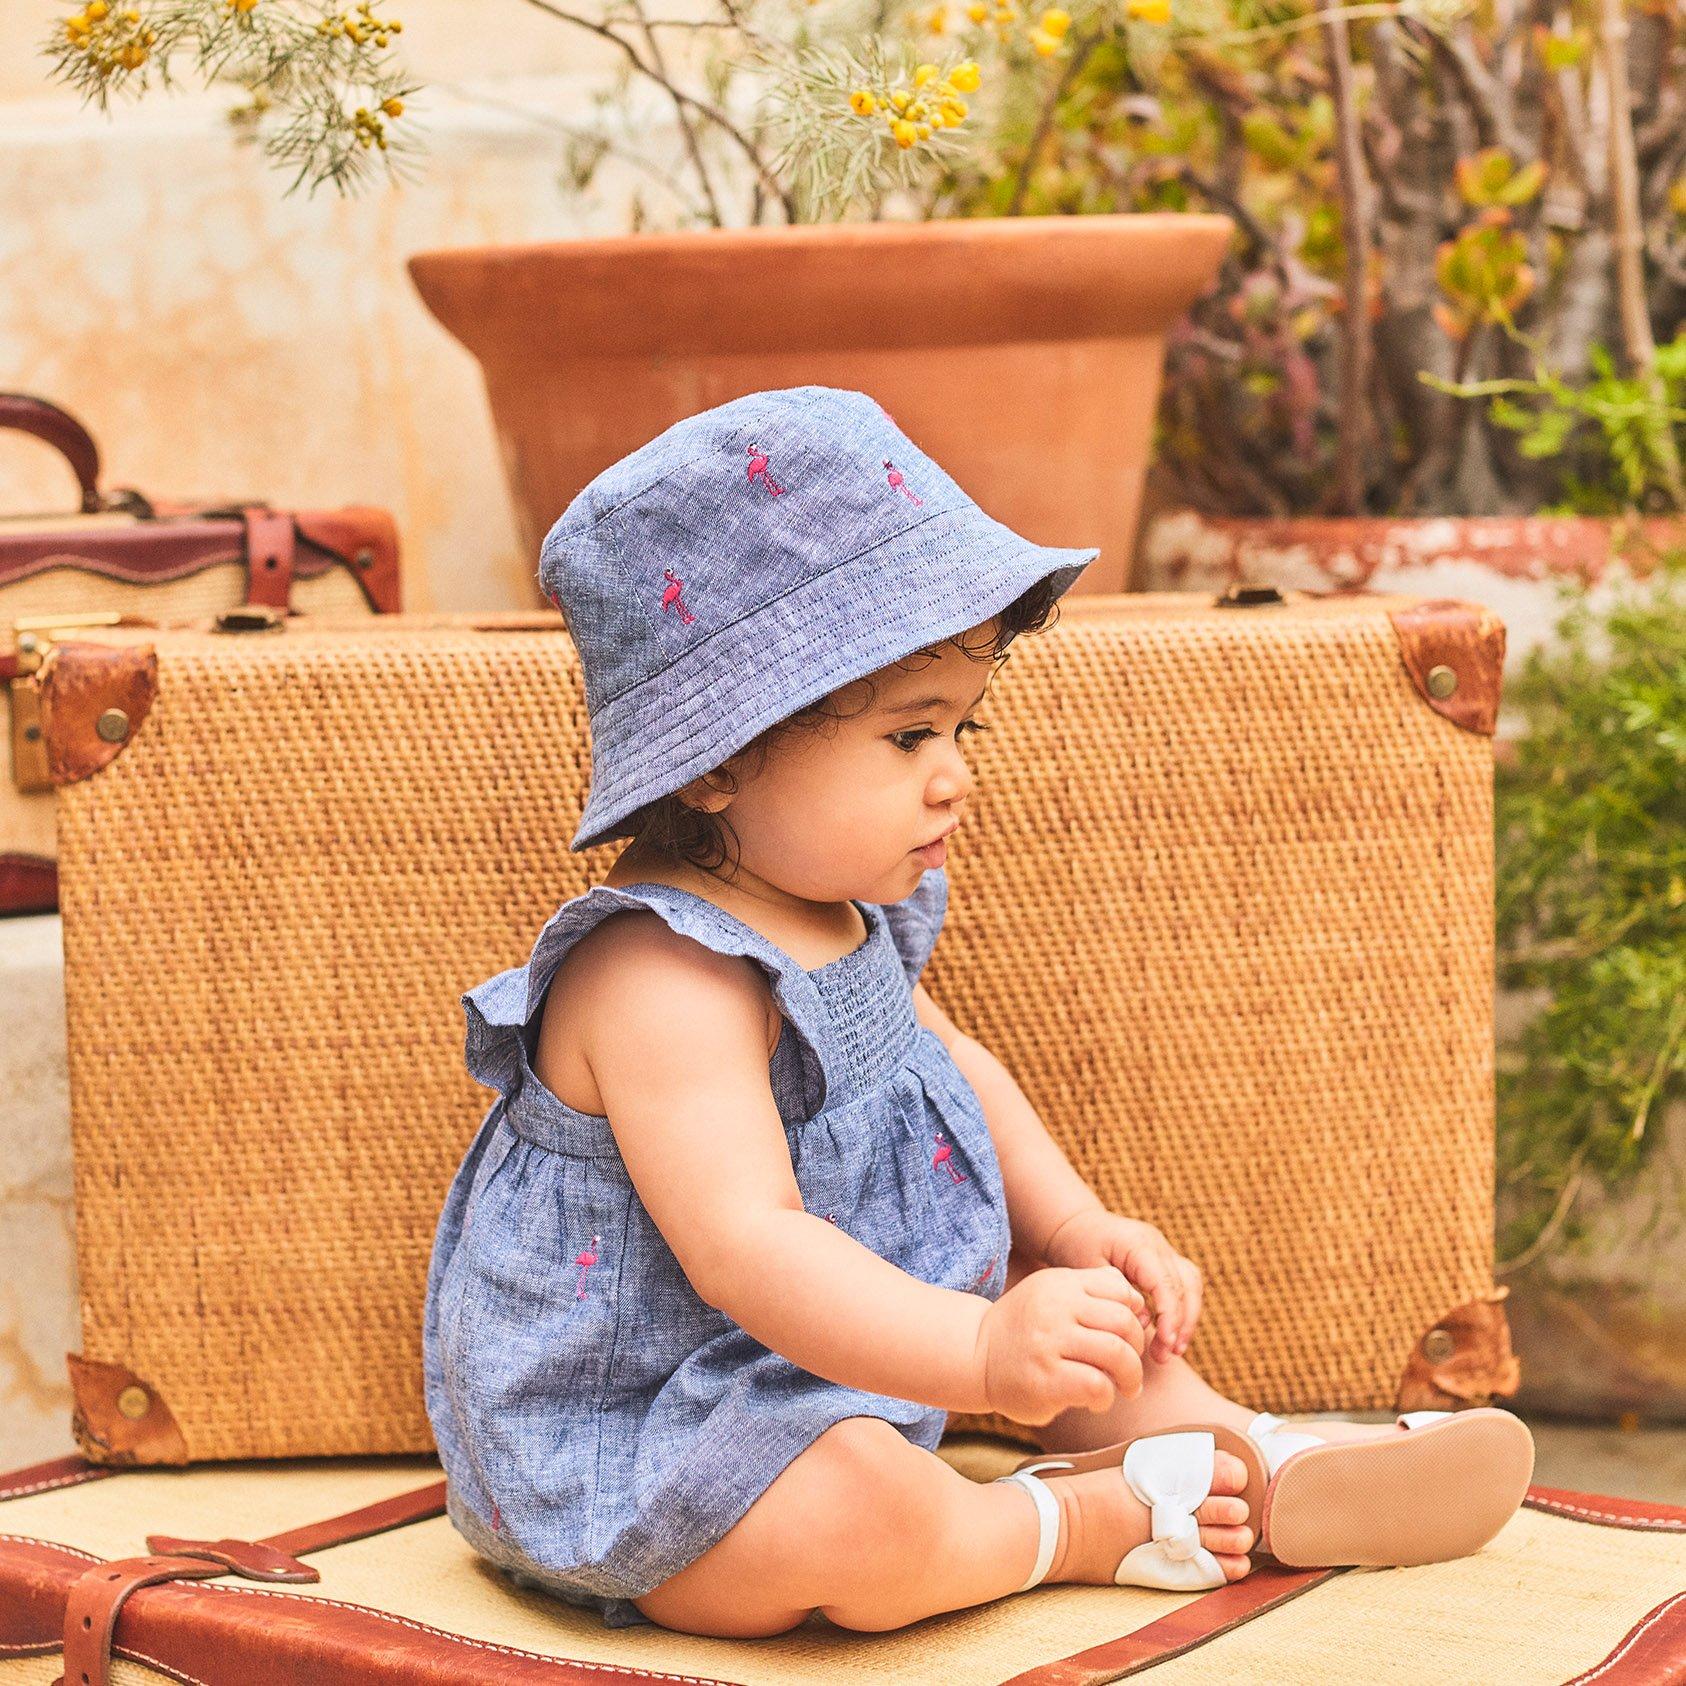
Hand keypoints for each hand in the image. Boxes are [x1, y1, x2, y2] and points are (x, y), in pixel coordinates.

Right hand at [973, 1265, 1146, 1425]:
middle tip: (1130, 1366)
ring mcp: (1049, 1343)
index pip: (1120, 1290)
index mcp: (1060, 1283)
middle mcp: (1054, 1308)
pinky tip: (1097, 1401)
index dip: (1135, 1315)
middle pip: (1124, 1322)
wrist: (976, 1354)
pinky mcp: (1046, 1380)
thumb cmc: (1024, 1327)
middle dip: (1137, 1348)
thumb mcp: (1052, 1292)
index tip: (1129, 1335)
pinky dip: (1106, 1397)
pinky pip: (1098, 1385)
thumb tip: (1137, 1300)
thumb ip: (1091, 1289)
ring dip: (1130, 1376)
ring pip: (1116, 1354)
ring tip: (1125, 1387)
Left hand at [1043, 1207, 1203, 1364]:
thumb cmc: (1075, 1246)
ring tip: (1172, 1350)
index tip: (1166, 1343)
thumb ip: (1113, 1295)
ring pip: (1191, 1284)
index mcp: (1138, 1243)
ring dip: (1187, 1319)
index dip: (1170, 1315)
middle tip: (1166, 1355)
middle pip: (1184, 1285)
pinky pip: (1185, 1284)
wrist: (1074, 1223)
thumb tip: (1141, 1323)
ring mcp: (1164, 1249)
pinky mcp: (1164, 1259)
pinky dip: (1182, 1310)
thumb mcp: (1086, 1270)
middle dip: (1180, 1324)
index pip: (1165, 1282)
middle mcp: (1157, 1243)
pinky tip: (1169, 1335)